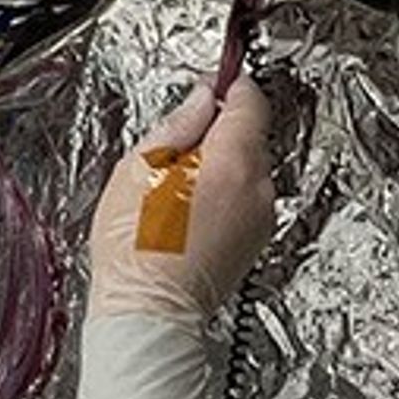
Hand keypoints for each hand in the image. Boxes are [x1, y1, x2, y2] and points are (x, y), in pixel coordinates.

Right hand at [85, 78, 273, 321]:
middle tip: (172, 152)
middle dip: (216, 132)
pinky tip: (186, 214)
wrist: (149, 312)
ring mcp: (262, 217)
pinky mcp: (256, 240)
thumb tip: (203, 98)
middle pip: (250, 135)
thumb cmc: (136, 248)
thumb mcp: (141, 167)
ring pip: (247, 168)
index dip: (227, 86)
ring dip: (217, 166)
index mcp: (234, 161)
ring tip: (173, 192)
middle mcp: (259, 188)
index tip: (208, 86)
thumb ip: (179, 124)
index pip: (250, 100)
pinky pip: (244, 198)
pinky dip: (221, 195)